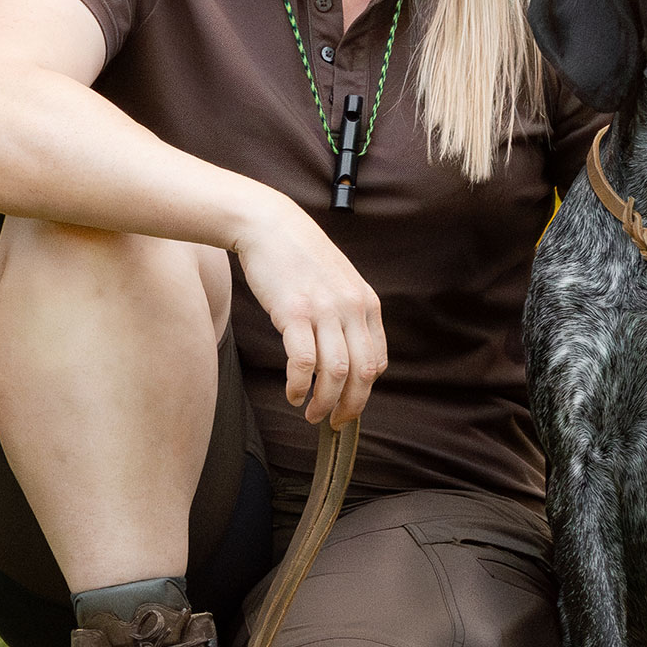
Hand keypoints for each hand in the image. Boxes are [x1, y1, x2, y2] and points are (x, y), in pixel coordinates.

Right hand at [233, 194, 388, 425]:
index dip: (364, 392)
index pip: (377, 362)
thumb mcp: (339, 283)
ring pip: (335, 373)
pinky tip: (292, 393)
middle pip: (362, 373)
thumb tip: (347, 357)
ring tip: (311, 413)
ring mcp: (324, 310)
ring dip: (324, 403)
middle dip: (349, 406)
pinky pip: (302, 362)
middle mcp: (351, 308)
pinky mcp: (293, 312)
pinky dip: (298, 385)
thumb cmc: (300, 256)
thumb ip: (348, 316)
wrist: (270, 225)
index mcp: (367, 304)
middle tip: (333, 422)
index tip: (348, 406)